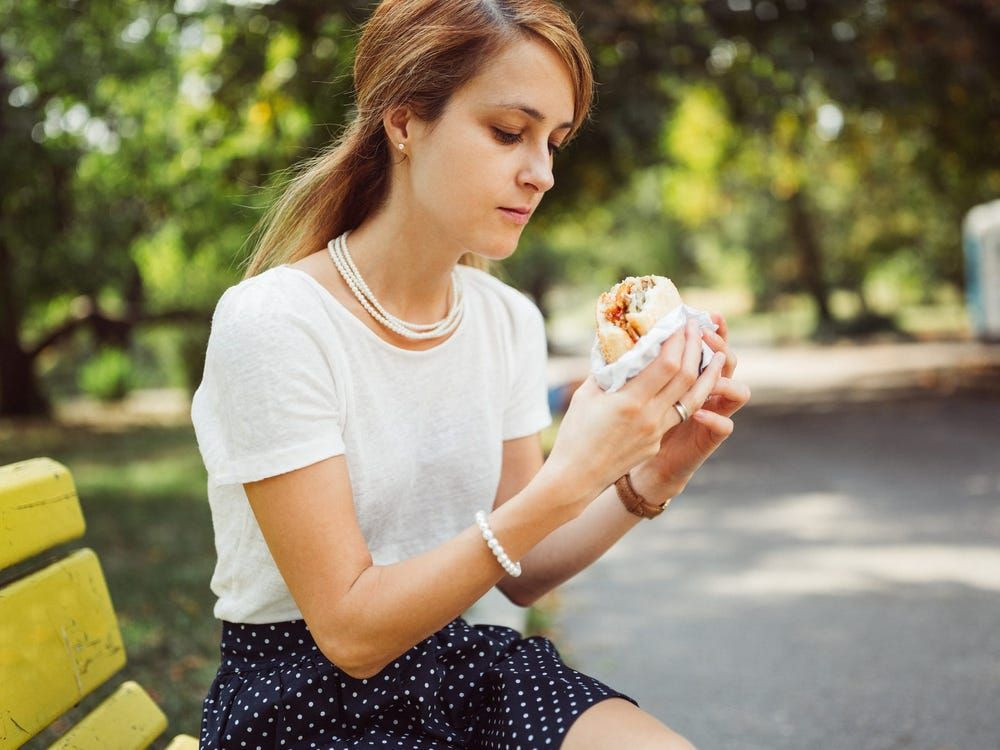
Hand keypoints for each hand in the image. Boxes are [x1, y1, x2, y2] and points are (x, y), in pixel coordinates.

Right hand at [544, 316, 726, 509]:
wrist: (576, 478)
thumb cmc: (575, 434)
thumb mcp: (586, 395)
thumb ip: (608, 369)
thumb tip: (619, 343)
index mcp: (631, 402)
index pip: (667, 365)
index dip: (678, 341)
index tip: (680, 322)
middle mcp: (650, 418)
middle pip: (686, 377)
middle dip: (696, 349)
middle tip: (696, 328)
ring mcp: (657, 433)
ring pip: (693, 399)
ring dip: (708, 374)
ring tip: (717, 355)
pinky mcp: (657, 442)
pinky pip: (680, 413)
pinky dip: (689, 393)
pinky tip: (690, 381)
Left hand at [634, 311, 750, 499]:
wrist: (648, 469)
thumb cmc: (637, 426)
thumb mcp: (634, 394)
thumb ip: (635, 370)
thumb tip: (611, 339)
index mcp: (689, 379)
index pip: (707, 350)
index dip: (712, 332)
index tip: (704, 314)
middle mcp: (706, 394)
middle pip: (727, 363)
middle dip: (721, 345)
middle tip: (707, 331)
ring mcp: (712, 416)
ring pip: (737, 393)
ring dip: (724, 379)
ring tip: (713, 368)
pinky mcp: (709, 440)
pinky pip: (724, 427)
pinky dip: (715, 419)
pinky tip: (701, 414)